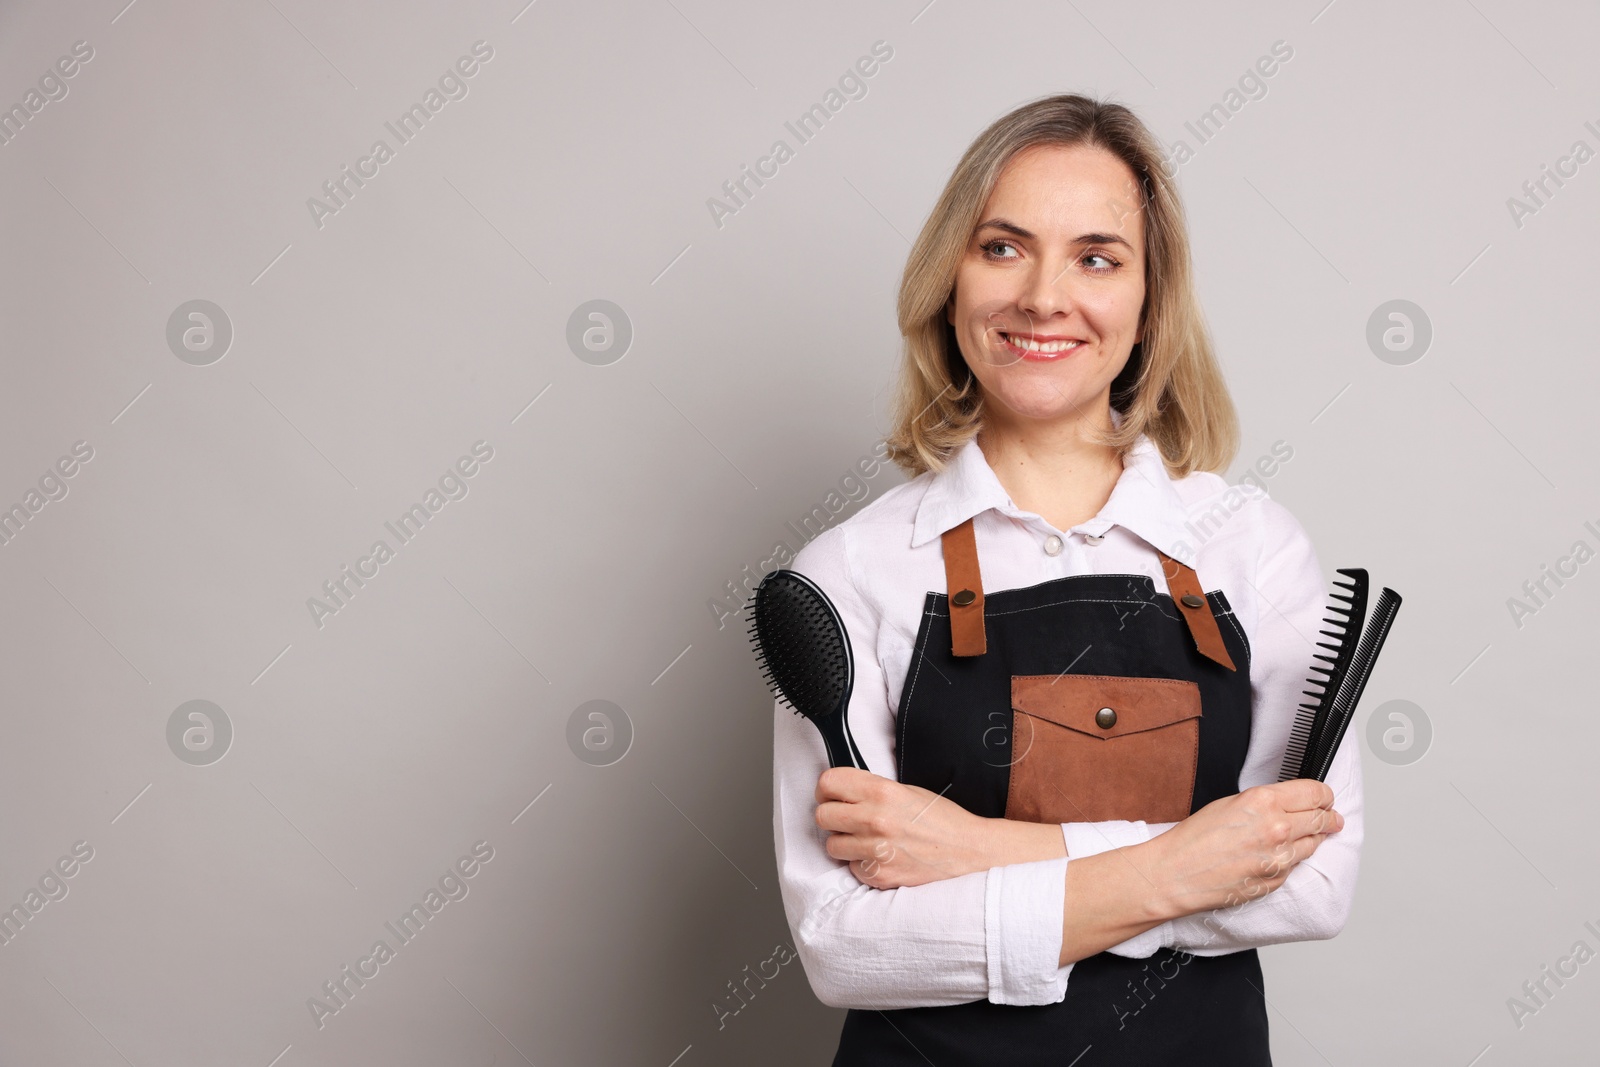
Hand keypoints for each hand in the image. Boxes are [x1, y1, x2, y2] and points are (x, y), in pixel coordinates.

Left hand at [814, 767, 993, 888]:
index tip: (831, 795)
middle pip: (822, 815)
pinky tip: (881, 857)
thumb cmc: (942, 820)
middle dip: (832, 816)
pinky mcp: (879, 876)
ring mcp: (876, 850)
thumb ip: (872, 790)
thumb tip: (843, 793)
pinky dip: (861, 864)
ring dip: (845, 843)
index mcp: (882, 792)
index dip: (826, 789)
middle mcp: (876, 819)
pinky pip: (852, 868)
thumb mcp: (908, 791)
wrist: (969, 852)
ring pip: (832, 845)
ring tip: (866, 840)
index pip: (828, 783)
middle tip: (846, 819)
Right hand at [1143, 778, 1343, 917]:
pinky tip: (1281, 853)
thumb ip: (1265, 802)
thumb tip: (1290, 804)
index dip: (1324, 794)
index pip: (1315, 793)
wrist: (1177, 874)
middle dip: (1329, 816)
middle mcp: (1278, 827)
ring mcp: (1281, 857)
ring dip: (1315, 837)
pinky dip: (1294, 857)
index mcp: (1264, 801)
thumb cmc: (1194, 839)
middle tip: (1332, 816)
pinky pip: (1297, 864)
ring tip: (1312, 834)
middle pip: (1323, 817)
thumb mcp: (1230, 804)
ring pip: (1315, 842)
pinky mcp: (1279, 880)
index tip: (1325, 797)